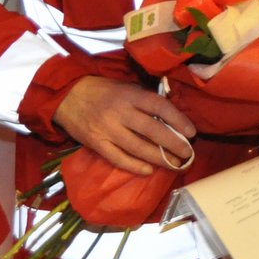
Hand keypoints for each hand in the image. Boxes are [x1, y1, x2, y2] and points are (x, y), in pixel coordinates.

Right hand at [53, 76, 196, 175]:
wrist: (67, 96)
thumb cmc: (103, 91)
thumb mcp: (126, 88)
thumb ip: (145, 100)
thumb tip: (171, 116)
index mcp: (130, 95)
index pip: (160, 107)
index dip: (178, 120)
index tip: (192, 132)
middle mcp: (120, 112)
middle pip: (152, 130)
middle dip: (173, 144)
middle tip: (187, 153)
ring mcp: (108, 129)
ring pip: (137, 147)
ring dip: (158, 158)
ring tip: (174, 164)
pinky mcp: (96, 143)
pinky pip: (118, 158)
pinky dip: (134, 166)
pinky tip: (149, 170)